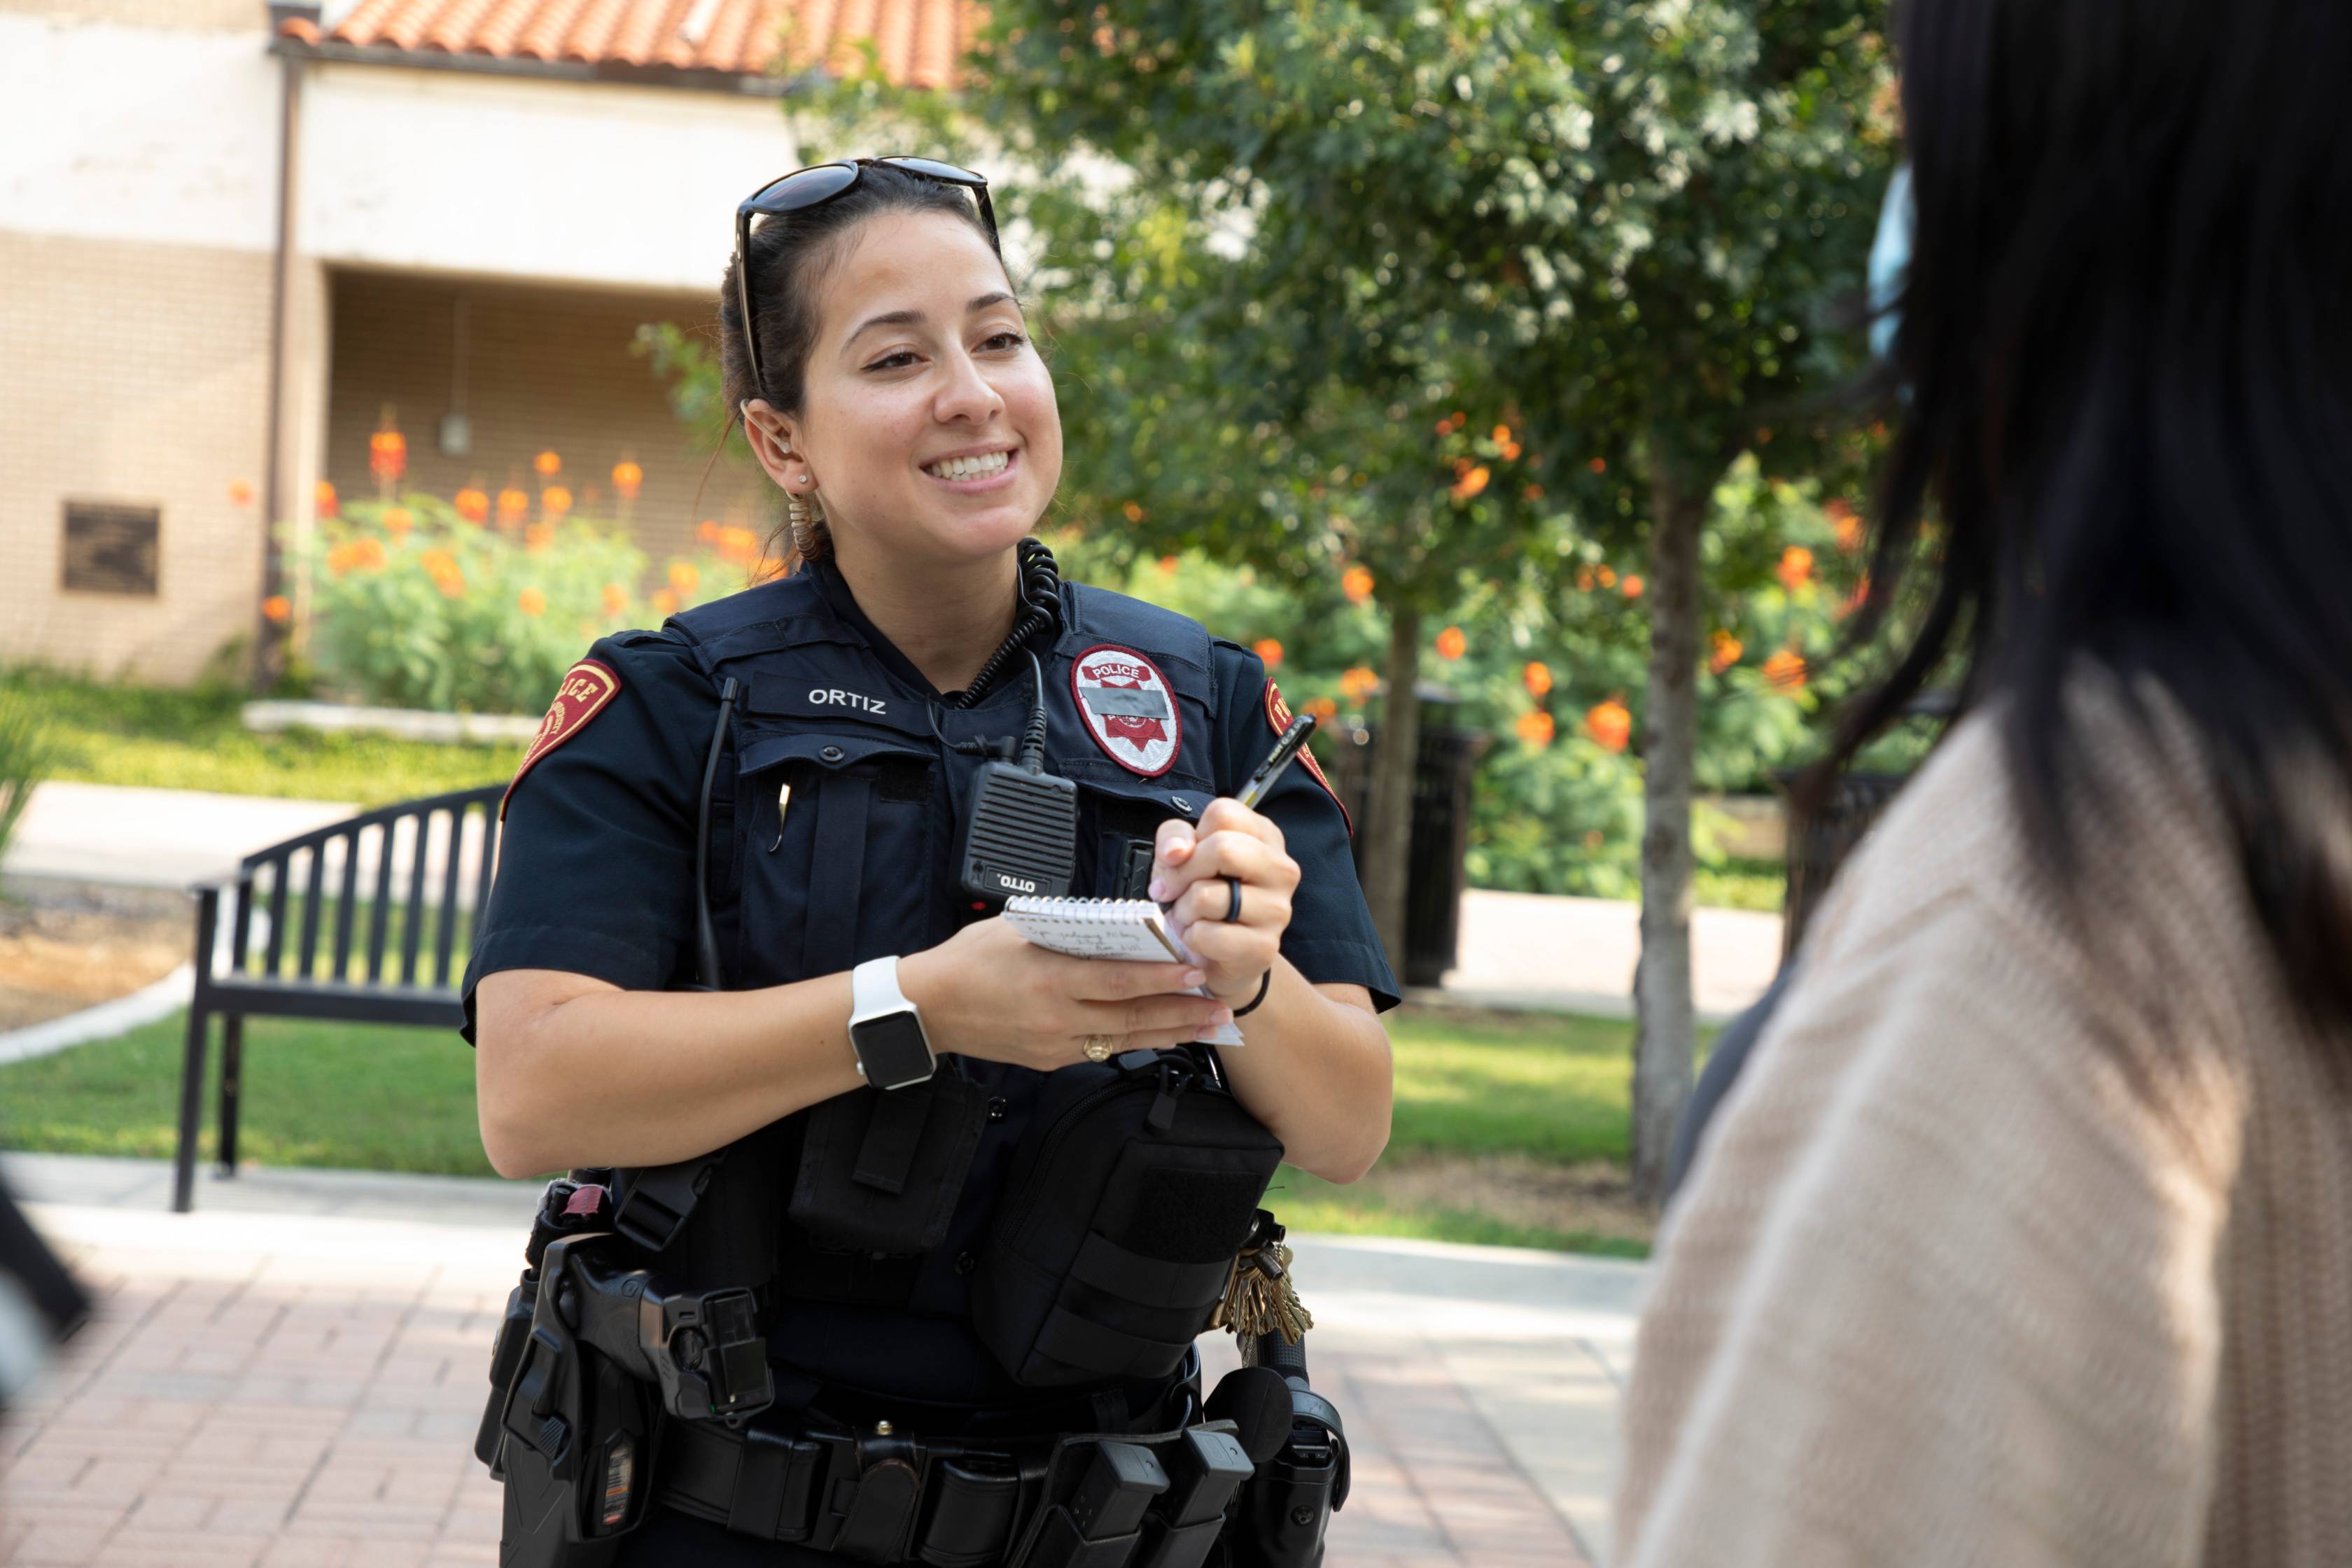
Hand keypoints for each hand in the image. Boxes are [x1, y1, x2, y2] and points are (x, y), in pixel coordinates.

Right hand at [897, 917, 1232, 1072]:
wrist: (930, 1009)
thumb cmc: (970, 959)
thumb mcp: (1018, 931)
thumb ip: (1068, 932)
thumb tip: (1117, 926)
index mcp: (1050, 978)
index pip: (1118, 980)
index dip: (1161, 979)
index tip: (1196, 972)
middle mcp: (1058, 1017)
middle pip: (1132, 1016)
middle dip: (1182, 1013)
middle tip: (1221, 1006)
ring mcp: (1056, 1044)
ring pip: (1125, 1040)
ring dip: (1171, 1033)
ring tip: (1209, 1026)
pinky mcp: (1051, 1061)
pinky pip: (1104, 1051)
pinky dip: (1138, 1041)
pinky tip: (1165, 1035)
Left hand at [1148, 797, 1298, 1002]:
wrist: (1218, 955)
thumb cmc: (1202, 895)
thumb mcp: (1182, 856)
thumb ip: (1174, 837)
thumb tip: (1177, 851)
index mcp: (1265, 836)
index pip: (1223, 814)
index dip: (1190, 838)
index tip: (1178, 861)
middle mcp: (1281, 869)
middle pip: (1222, 848)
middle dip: (1182, 873)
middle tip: (1171, 892)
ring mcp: (1278, 910)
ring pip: (1208, 895)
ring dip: (1183, 910)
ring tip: (1189, 917)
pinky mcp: (1264, 947)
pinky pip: (1207, 934)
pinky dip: (1190, 937)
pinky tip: (1199, 939)